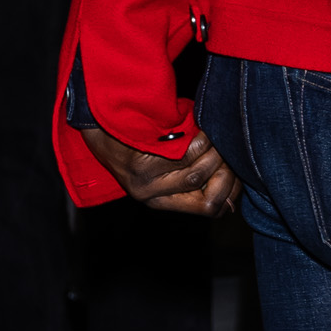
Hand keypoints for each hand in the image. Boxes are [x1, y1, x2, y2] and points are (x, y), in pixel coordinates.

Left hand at [81, 123, 234, 216]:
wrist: (97, 122)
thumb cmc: (136, 141)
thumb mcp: (161, 168)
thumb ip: (191, 180)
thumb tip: (230, 195)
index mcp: (161, 201)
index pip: (210, 209)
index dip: (230, 190)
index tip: (233, 169)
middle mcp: (152, 195)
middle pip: (207, 189)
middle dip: (224, 165)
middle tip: (225, 146)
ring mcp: (145, 181)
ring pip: (197, 172)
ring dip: (213, 151)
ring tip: (212, 136)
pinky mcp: (140, 163)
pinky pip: (183, 153)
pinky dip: (198, 139)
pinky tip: (197, 128)